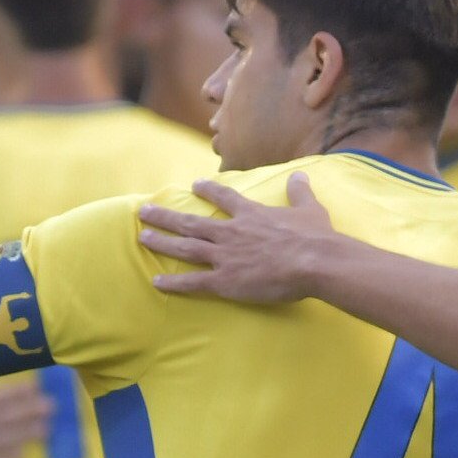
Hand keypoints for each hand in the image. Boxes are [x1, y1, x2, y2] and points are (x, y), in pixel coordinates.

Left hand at [140, 173, 338, 303]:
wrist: (314, 261)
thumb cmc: (315, 237)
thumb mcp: (310, 209)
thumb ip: (300, 192)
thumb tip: (301, 174)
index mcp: (250, 214)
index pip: (224, 197)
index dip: (208, 190)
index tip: (194, 185)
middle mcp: (231, 232)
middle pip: (191, 222)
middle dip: (166, 216)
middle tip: (145, 211)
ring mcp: (225, 256)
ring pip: (186, 247)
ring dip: (163, 242)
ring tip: (143, 237)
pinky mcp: (225, 280)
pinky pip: (194, 282)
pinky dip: (174, 283)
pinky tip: (157, 282)